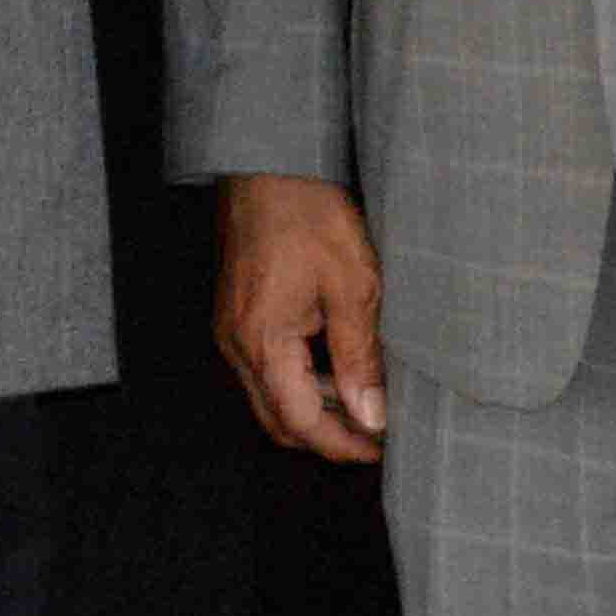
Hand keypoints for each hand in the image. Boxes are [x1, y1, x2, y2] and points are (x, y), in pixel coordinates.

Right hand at [214, 172, 387, 463]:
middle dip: (327, 436)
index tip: (384, 449)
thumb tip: (372, 417)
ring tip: (366, 401)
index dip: (343, 445)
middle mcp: (236, 343)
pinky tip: (337, 368)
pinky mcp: (237, 315)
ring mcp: (231, 329)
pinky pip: (264, 370)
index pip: (299, 421)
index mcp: (261, 340)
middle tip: (378, 435)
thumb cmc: (309, 216)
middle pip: (277, 420)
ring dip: (314, 410)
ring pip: (269, 397)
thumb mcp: (353, 287)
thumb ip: (360, 358)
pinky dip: (300, 382)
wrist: (270, 165)